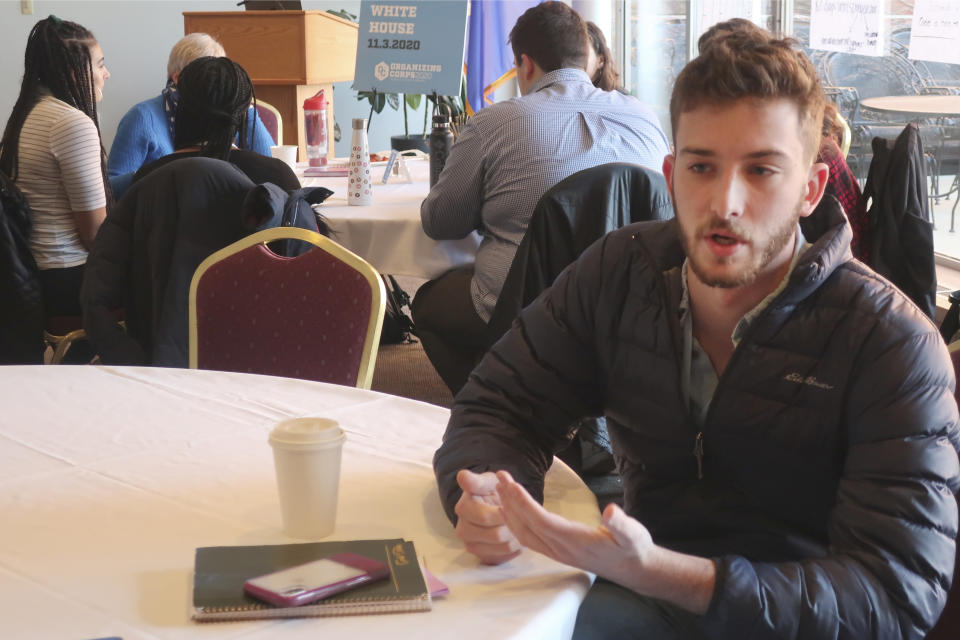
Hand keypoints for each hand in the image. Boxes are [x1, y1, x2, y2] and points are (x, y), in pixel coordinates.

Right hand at [453, 469, 521, 564]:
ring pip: (503, 547)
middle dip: (512, 525)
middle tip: (519, 516)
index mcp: (463, 509)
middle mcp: (463, 530)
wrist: (497, 504)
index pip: (486, 517)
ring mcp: (472, 545)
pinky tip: (515, 534)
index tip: (510, 507)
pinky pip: (505, 557)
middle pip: (496, 536)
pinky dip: (515, 547)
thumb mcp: (487, 481)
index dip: (503, 513)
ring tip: (519, 524)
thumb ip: (476, 480)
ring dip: (516, 536)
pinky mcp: (484, 557)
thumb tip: (462, 475)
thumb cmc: (492, 490)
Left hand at [495, 470, 714, 613]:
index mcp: (575, 540)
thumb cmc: (632, 548)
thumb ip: (622, 524)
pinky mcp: (557, 551)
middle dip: (510, 501)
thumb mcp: (633, 534)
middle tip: (499, 477)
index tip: (510, 484)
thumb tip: (612, 511)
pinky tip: (511, 509)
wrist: (634, 569)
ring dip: (510, 510)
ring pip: (524, 533)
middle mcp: (561, 548)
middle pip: (527, 525)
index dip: (523, 502)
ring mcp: (557, 552)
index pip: (541, 520)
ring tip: (500, 488)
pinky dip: (516, 522)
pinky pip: (529, 538)